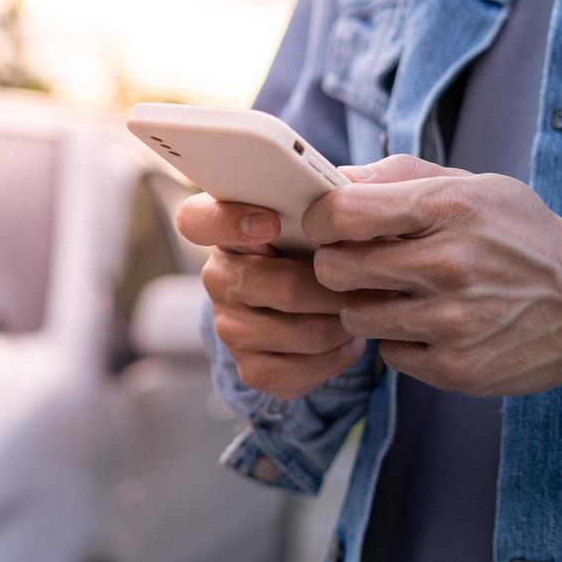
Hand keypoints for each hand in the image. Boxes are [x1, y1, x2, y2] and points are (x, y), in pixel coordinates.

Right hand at [176, 193, 366, 399]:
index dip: (228, 222)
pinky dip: (335, 358)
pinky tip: (347, 340)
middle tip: (365, 279)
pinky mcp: (251, 367)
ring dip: (340, 323)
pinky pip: (296, 372)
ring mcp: (230, 326)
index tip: (272, 224)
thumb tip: (352, 190)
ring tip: (362, 308)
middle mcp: (219, 277)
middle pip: (268, 285)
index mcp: (227, 226)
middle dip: (327, 285)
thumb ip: (338, 189)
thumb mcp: (333, 209)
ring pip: (295, 332)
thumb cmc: (326, 242)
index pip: (197, 220)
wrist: (325, 302)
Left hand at [302, 154, 561, 396]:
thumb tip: (333, 180)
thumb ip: (399, 178)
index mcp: (450, 209)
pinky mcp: (457, 368)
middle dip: (336, 265)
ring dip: (367, 306)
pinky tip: (431, 325)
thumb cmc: (523, 235)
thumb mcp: (473, 186)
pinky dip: (401, 341)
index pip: (343, 213)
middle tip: (358, 263)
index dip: (321, 219)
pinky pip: (390, 354)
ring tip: (400, 294)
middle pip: (335, 270)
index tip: (327, 225)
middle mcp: (449, 266)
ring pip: (355, 317)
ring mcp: (452, 324)